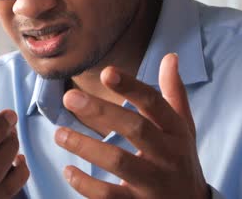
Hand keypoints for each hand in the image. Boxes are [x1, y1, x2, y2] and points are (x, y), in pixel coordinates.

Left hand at [54, 53, 208, 198]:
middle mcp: (168, 155)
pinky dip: (85, 185)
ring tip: (59, 134)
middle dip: (102, 111)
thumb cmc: (181, 159)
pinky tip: (68, 170)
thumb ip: (173, 93)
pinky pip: (108, 196)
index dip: (131, 87)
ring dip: (85, 146)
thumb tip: (170, 56)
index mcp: (176, 131)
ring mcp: (153, 183)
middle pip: (136, 128)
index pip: (155, 104)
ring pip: (119, 162)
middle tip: (70, 97)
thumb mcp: (182, 127)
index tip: (106, 72)